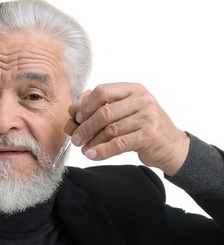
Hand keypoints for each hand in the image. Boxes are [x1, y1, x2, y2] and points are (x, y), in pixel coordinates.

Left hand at [69, 82, 189, 175]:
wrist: (171, 145)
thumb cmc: (143, 126)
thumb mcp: (124, 111)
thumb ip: (100, 106)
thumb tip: (73, 109)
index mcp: (133, 89)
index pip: (102, 91)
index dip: (86, 105)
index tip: (77, 118)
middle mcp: (142, 100)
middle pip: (104, 112)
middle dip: (86, 127)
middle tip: (76, 138)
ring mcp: (147, 117)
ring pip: (110, 129)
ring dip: (92, 141)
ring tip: (84, 148)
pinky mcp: (149, 135)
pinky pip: (118, 144)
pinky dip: (102, 151)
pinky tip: (92, 155)